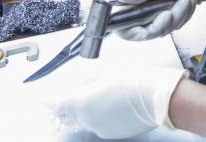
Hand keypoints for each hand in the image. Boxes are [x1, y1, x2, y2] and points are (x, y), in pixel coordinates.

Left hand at [45, 64, 186, 138]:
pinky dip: (101, 116)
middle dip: (66, 106)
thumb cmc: (137, 80)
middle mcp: (87, 119)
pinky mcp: (113, 133)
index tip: (44, 98)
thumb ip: (88, 81)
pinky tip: (114, 106)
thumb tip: (78, 86)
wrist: (160, 98)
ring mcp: (100, 128)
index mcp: (83, 102)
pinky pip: (100, 124)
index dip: (49, 100)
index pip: (57, 104)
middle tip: (67, 97)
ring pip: (85, 119)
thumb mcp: (109, 72)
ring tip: (99, 98)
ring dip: (85, 110)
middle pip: (69, 114)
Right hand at [114, 0, 205, 40]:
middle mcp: (142, 5)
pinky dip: (186, 12)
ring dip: (180, 14)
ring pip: (166, 27)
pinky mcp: (170, 8)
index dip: (140, 31)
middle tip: (178, 5)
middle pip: (149, 29)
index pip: (125, 27)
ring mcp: (157, 8)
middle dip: (168, 20)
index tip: (158, 24)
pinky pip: (177, 22)